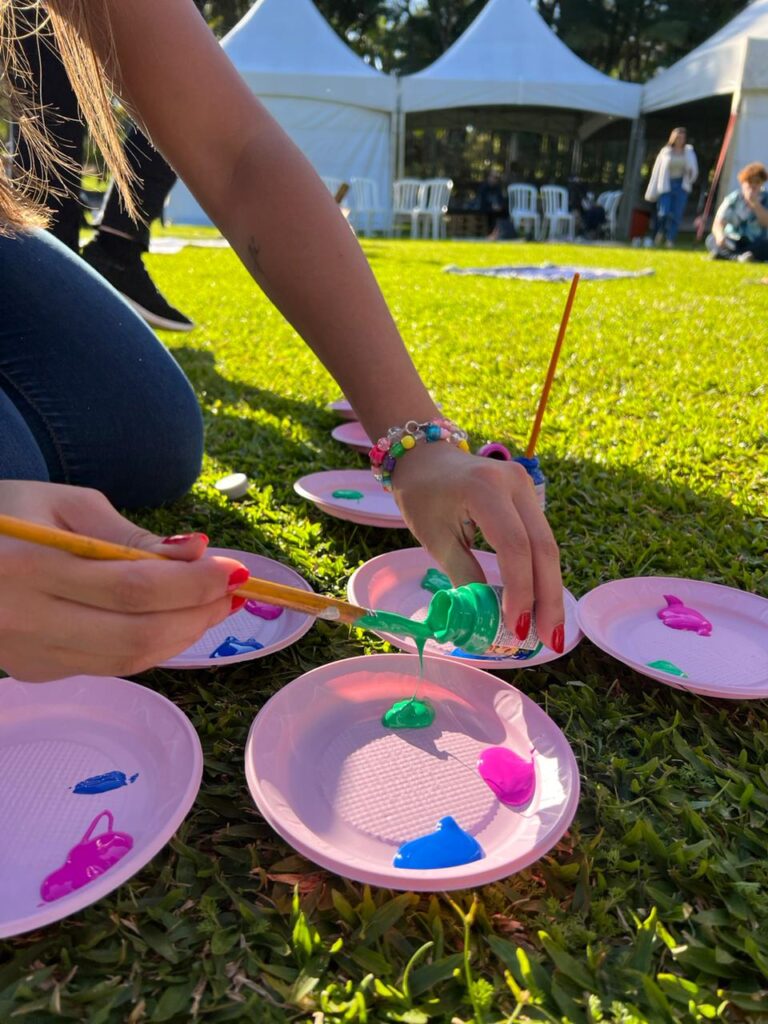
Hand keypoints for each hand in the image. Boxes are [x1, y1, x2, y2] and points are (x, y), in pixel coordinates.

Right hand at [0, 481, 247, 681]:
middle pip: (136, 632)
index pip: (132, 587)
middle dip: (198, 614)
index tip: (235, 570)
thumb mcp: (65, 504)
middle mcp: (27, 619)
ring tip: (214, 607)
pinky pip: (109, 665)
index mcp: (29, 566)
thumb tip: (198, 552)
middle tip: (234, 592)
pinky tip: (175, 621)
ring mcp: (30, 654)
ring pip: (127, 659)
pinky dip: (153, 646)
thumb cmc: (8, 515)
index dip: (192, 583)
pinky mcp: (37, 672)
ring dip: (183, 635)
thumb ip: (131, 535)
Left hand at [392, 444, 564, 651]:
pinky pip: (541, 538)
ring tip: (550, 630)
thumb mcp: (435, 538)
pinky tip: (542, 603)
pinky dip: (542, 573)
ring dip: (550, 590)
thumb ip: (464, 574)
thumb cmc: (422, 497)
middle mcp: (514, 483)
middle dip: (548, 598)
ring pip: (548, 545)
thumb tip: (487, 620)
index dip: (520, 590)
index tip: (516, 628)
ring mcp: (526, 486)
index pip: (514, 546)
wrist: (426, 458)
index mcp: (484, 489)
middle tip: (550, 640)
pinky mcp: (529, 494)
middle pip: (543, 547)